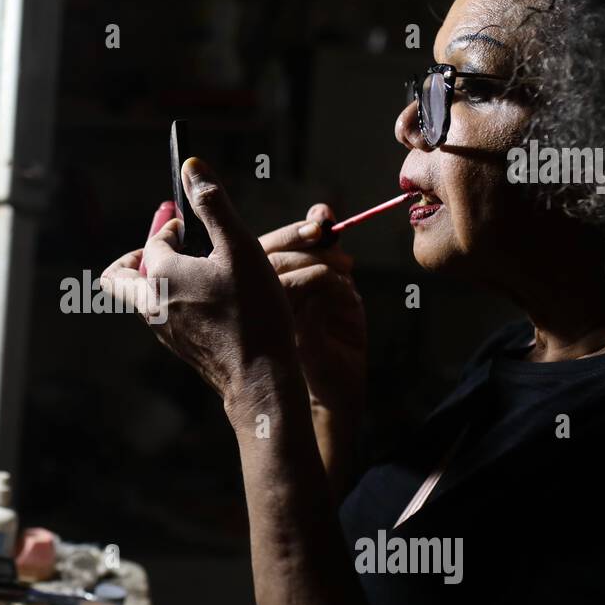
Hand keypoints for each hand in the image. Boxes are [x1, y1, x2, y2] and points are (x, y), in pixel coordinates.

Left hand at [100, 158, 301, 418]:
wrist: (261, 378)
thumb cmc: (254, 311)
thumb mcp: (240, 248)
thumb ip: (214, 206)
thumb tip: (192, 167)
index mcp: (160, 274)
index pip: (155, 240)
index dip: (174, 227)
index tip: (194, 225)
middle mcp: (150, 304)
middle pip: (121, 274)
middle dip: (141, 254)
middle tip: (174, 247)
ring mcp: (161, 330)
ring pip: (143, 296)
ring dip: (162, 278)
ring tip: (202, 273)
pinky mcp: (175, 347)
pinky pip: (162, 316)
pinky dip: (176, 301)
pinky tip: (214, 301)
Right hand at [258, 204, 366, 427]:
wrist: (336, 395)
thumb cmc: (330, 342)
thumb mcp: (330, 288)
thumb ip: (322, 250)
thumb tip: (321, 209)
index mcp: (258, 293)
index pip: (262, 250)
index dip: (291, 231)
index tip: (321, 222)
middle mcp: (254, 307)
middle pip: (266, 257)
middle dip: (307, 242)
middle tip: (339, 248)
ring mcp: (267, 324)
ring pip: (281, 273)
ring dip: (321, 263)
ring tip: (348, 272)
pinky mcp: (289, 338)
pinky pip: (304, 295)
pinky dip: (331, 286)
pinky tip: (350, 296)